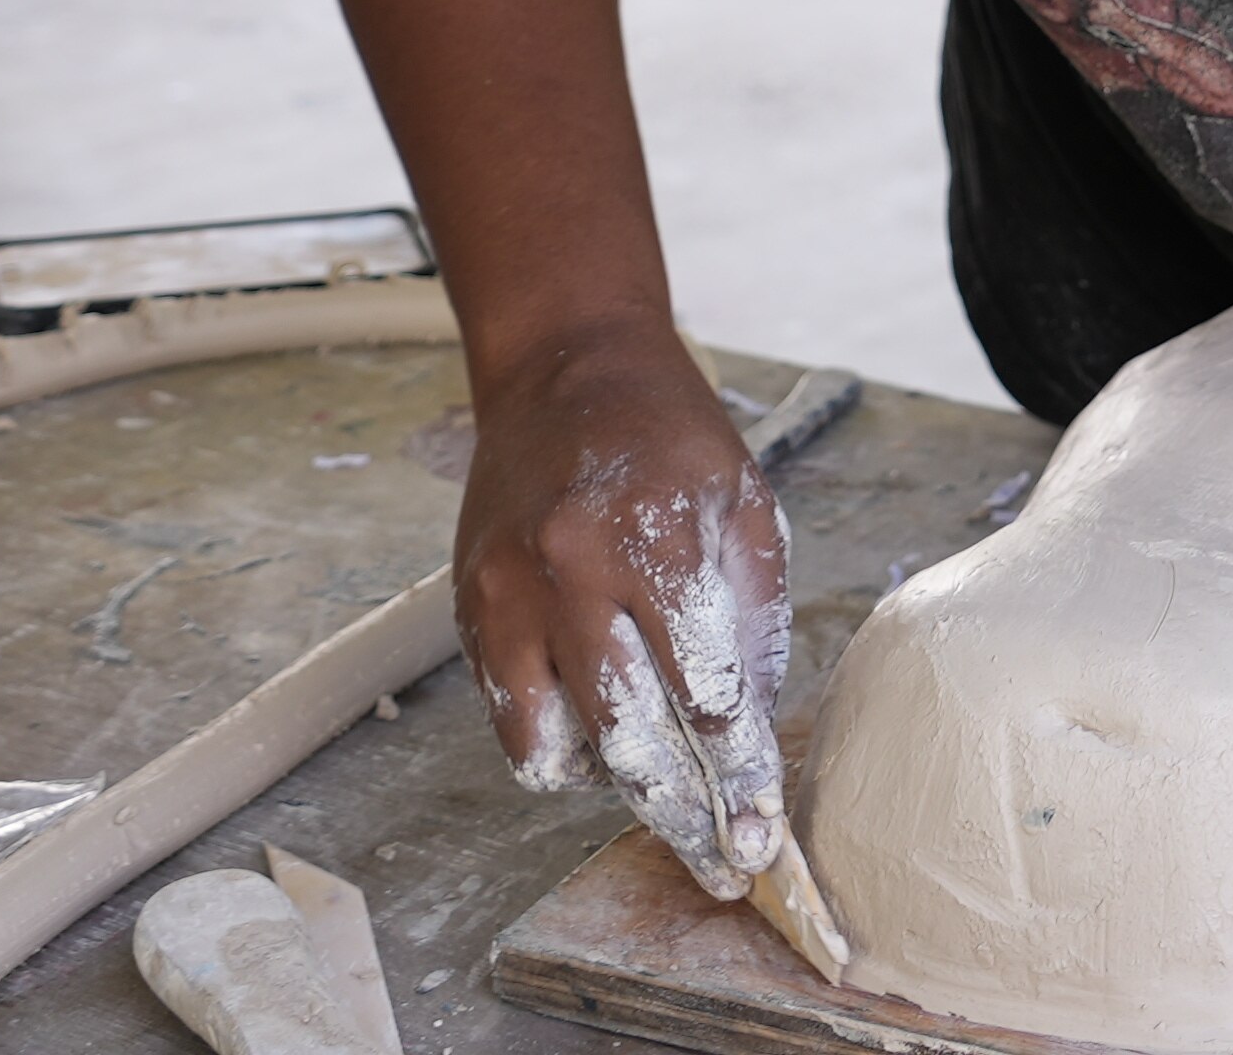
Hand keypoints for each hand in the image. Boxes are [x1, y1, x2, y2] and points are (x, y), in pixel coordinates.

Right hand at [453, 319, 792, 900]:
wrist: (566, 366)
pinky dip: (557, 749)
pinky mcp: (471, 607)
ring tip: (658, 791)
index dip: (739, 778)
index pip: (708, 696)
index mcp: (657, 537)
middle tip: (719, 867)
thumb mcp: (744, 506)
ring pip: (556, 747)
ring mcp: (511, 592)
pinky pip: (511, 718)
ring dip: (612, 790)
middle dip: (683, 818)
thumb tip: (753, 736)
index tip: (761, 834)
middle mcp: (575, 569)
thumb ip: (753, 621)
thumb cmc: (671, 437)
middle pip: (631, 740)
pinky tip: (600, 739)